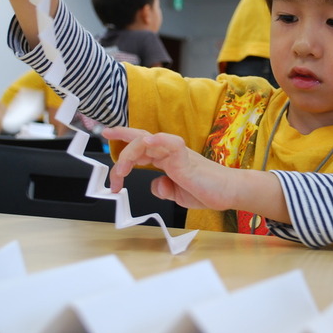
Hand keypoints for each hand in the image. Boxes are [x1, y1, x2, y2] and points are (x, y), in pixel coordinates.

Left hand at [103, 127, 236, 210]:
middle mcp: (169, 152)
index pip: (142, 147)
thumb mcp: (177, 194)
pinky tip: (144, 145)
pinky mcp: (184, 156)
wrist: (227, 192)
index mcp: (167, 159)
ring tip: (120, 173)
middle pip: (140, 139)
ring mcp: (176, 152)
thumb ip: (164, 189)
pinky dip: (154, 141)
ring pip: (146, 141)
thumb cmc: (207, 190)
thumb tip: (155, 185)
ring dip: (128, 155)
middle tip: (106, 138)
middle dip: (121, 138)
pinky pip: (167, 142)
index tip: (109, 140)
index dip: (125, 143)